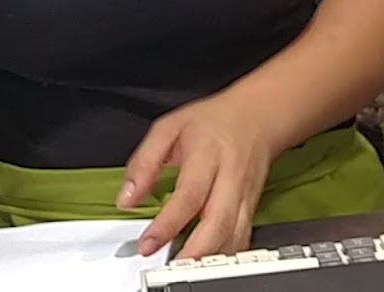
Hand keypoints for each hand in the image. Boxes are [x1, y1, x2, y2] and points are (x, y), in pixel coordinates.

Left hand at [118, 94, 281, 259]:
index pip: (189, 195)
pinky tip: (208, 260)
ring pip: (233, 234)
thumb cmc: (212, 121)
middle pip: (217, 222)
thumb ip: (144, 163)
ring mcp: (244, 193)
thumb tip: (127, 197)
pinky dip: (226, 254)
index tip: (148, 243)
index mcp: (207, 154)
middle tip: (169, 267)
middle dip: (194, 251)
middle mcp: (230, 176)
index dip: (168, 224)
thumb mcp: (168, 128)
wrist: (256, 116)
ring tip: (184, 268)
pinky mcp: (252, 205)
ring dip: (210, 257)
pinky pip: (242, 236)